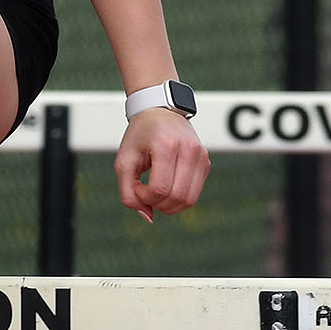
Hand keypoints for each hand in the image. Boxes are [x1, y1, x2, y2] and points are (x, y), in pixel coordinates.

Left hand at [114, 109, 209, 223]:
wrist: (160, 112)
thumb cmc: (139, 136)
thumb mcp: (124, 161)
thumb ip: (127, 192)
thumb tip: (148, 217)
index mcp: (166, 145)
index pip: (160, 189)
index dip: (145, 197)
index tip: (136, 187)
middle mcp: (189, 150)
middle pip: (176, 197)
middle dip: (157, 204)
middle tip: (144, 193)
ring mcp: (201, 156)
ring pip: (189, 200)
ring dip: (169, 206)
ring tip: (155, 193)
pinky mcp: (206, 163)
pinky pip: (194, 194)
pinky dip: (178, 199)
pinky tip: (167, 187)